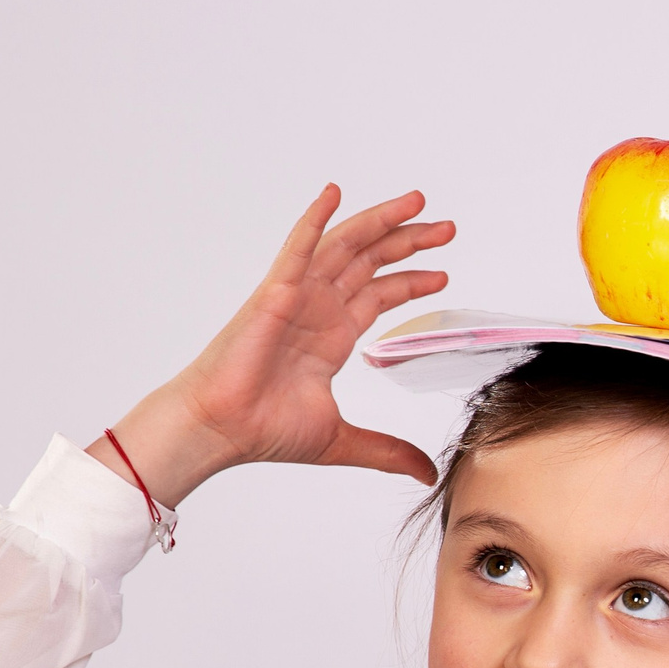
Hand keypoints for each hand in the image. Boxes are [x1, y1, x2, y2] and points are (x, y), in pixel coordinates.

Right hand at [91, 187, 454, 507]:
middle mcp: (317, 310)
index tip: (443, 273)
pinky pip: (297, 250)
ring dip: (379, 223)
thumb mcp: (343, 440)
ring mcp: (296, 298)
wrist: (222, 429)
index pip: (379, 296)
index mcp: (332, 337)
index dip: (410, 281)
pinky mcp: (273, 295)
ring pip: (344, 247)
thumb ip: (387, 451)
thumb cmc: (263, 429)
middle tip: (446, 227)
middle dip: (408, 242)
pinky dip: (315, 221)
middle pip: (369, 263)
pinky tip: (334, 193)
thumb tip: (427, 473)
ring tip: (416, 202)